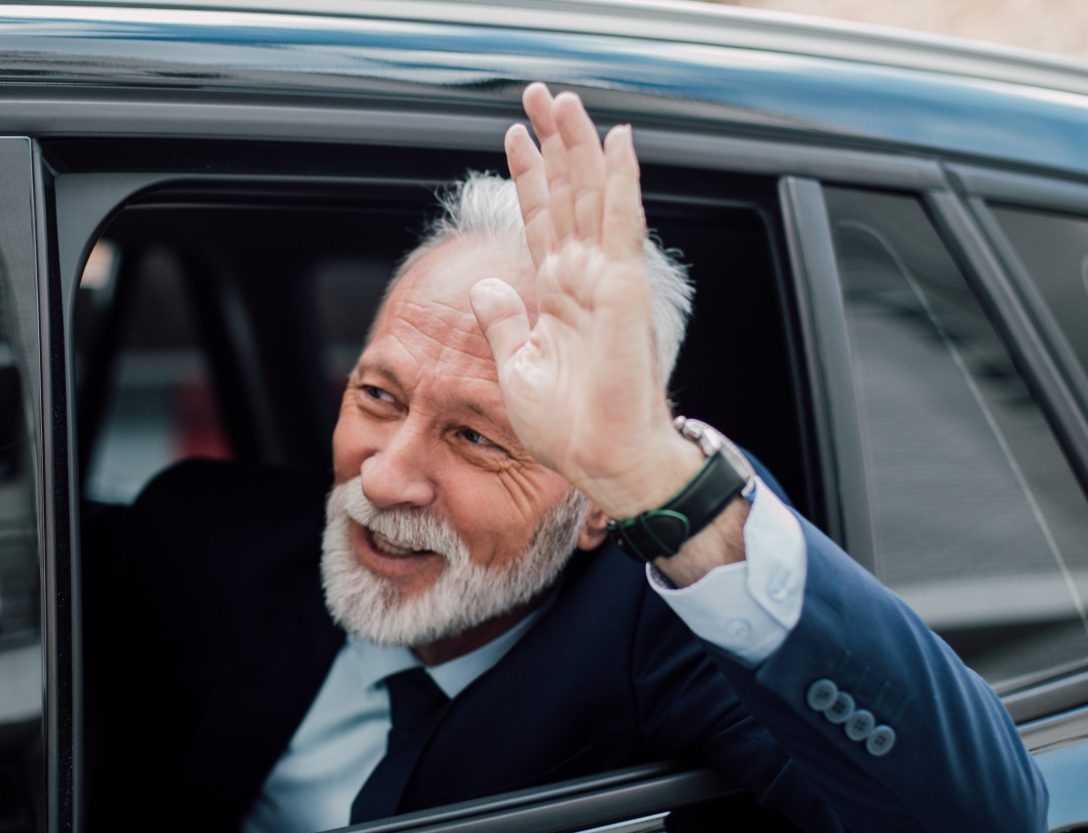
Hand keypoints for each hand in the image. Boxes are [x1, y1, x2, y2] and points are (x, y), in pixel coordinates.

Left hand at [470, 83, 699, 518]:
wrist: (600, 459)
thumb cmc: (568, 427)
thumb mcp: (517, 367)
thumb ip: (503, 320)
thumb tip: (486, 285)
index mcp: (556, 296)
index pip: (541, 221)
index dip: (529, 178)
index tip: (514, 138)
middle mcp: (582, 279)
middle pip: (566, 194)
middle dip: (552, 143)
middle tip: (538, 94)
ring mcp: (606, 279)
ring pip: (591, 195)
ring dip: (578, 145)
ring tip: (563, 99)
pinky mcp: (625, 288)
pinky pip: (622, 222)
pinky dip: (621, 180)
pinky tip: (618, 140)